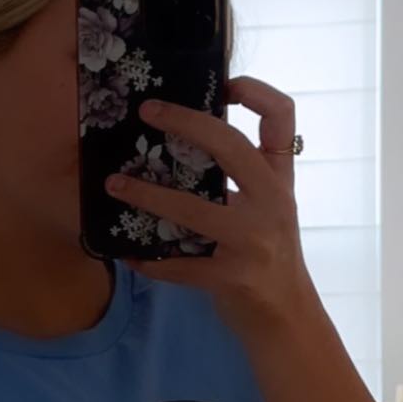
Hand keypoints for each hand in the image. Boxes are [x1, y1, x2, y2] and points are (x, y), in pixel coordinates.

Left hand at [107, 75, 312, 332]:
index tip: (222, 82)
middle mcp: (273, 203)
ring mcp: (253, 241)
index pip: (283, 118)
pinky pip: (178, 265)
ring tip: (115, 184)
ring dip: (147, 195)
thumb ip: (241, 177)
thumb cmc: (270, 255)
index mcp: (280, 179)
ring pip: (192, 209)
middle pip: (231, 146)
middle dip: (185, 122)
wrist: (288, 318)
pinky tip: (128, 253)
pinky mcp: (231, 278)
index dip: (255, 91)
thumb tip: (182, 139)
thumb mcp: (268, 207)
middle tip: (146, 111)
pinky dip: (149, 259)